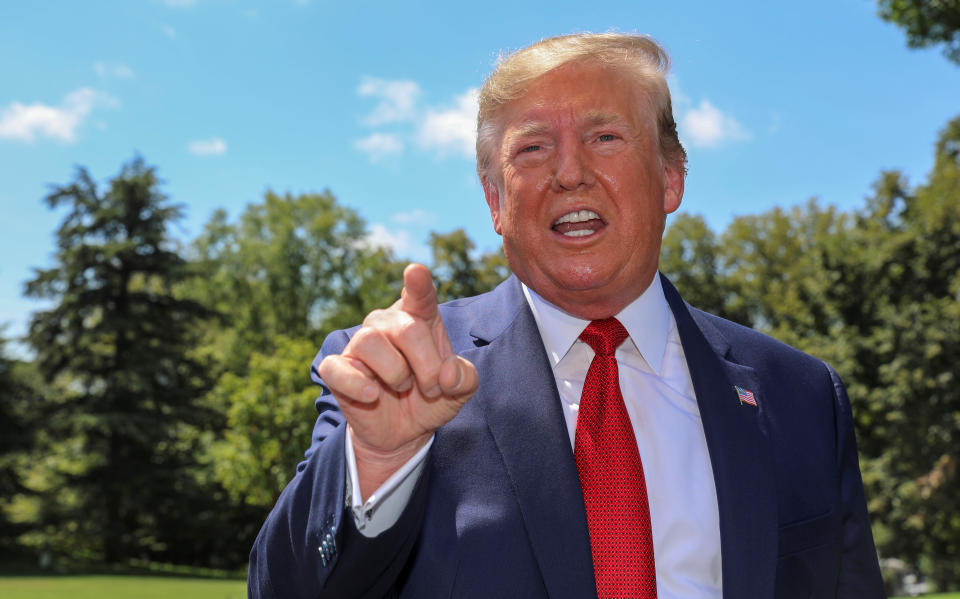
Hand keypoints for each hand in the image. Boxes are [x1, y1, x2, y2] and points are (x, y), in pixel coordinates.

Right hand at [318, 263, 477, 497]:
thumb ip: (465, 378)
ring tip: (402, 388)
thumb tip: (447, 374)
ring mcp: (359, 344)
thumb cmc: (430, 398)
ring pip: (371, 341)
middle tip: (433, 388)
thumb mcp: (459, 391)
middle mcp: (386, 324)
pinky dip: (356, 383)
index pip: (419, 295)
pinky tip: (372, 396)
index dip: (417, 284)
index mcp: (418, 318)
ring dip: (396, 373)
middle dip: (428, 366)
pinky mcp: (338, 368)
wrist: (404, 432)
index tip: (416, 271)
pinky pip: (337, 367)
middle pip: (407, 329)